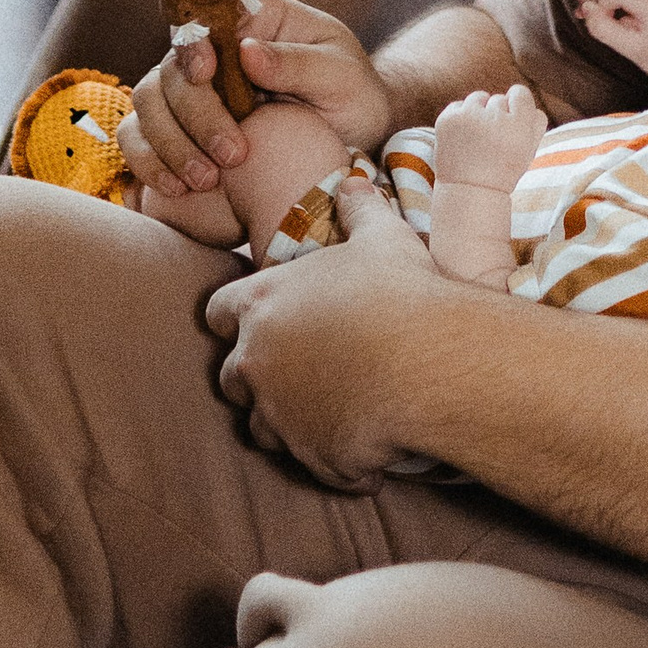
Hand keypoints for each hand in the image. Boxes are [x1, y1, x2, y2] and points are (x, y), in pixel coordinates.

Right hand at [115, 0, 391, 202]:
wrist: (354, 140)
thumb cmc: (354, 97)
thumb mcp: (343, 77)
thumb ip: (298, 62)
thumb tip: (247, 53)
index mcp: (251, 20)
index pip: (203, 21)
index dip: (193, 46)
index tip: (206, 74)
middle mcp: (213, 49)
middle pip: (171, 70)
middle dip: (194, 115)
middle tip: (232, 155)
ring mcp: (193, 89)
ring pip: (149, 104)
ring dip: (170, 144)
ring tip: (207, 179)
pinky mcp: (182, 129)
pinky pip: (140, 137)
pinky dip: (149, 162)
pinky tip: (177, 186)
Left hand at [202, 176, 438, 485]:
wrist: (431, 363)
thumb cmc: (402, 293)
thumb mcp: (382, 237)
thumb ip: (359, 209)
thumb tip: (354, 182)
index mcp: (261, 303)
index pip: (216, 312)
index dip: (235, 318)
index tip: (261, 321)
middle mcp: (256, 361)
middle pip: (231, 377)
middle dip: (258, 376)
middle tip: (302, 371)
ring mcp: (278, 414)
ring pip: (262, 428)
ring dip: (289, 421)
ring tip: (333, 412)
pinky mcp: (310, 456)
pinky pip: (316, 465)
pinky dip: (336, 461)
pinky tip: (369, 453)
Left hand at [433, 81, 547, 190]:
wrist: (469, 190)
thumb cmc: (504, 170)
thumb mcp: (529, 149)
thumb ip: (535, 121)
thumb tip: (520, 94)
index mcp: (519, 126)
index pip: (520, 93)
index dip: (517, 105)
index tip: (513, 120)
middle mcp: (495, 118)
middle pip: (500, 98)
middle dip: (499, 115)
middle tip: (494, 141)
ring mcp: (468, 117)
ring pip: (479, 98)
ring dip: (480, 112)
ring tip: (478, 138)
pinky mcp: (448, 119)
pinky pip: (459, 104)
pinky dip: (461, 117)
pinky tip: (464, 138)